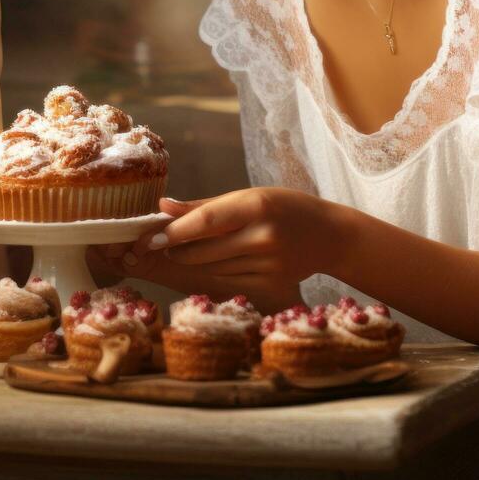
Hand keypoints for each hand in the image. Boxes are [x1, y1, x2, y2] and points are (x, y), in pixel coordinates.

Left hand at [97, 188, 348, 312]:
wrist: (329, 235)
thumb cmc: (283, 208)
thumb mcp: (248, 196)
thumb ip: (204, 206)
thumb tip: (162, 206)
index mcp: (256, 206)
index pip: (205, 221)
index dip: (174, 232)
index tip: (149, 239)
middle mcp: (262, 236)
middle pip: (203, 250)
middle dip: (175, 249)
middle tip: (155, 245)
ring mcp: (268, 263)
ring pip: (211, 268)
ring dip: (190, 261)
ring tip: (180, 251)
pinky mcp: (270, 283)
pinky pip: (227, 280)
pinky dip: (210, 273)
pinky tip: (208, 263)